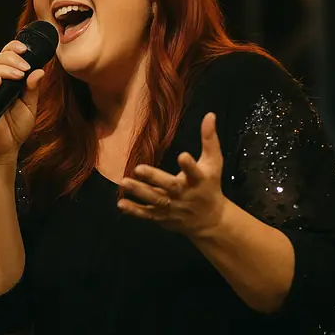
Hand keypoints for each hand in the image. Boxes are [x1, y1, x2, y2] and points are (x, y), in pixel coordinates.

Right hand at [0, 40, 44, 161]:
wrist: (6, 146)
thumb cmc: (16, 126)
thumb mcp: (30, 105)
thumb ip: (33, 88)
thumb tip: (40, 70)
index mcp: (9, 78)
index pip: (7, 55)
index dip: (14, 47)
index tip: (25, 50)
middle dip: (12, 58)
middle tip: (24, 68)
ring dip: (4, 69)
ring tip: (18, 76)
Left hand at [118, 112, 229, 236]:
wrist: (210, 220)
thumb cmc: (209, 186)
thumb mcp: (213, 163)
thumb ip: (209, 140)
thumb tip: (210, 114)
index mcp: (198, 180)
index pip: (195, 172)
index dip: (189, 165)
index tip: (183, 156)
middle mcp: (185, 194)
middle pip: (170, 186)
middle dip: (155, 179)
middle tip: (138, 168)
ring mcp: (173, 207)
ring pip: (155, 200)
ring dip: (139, 192)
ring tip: (123, 182)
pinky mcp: (163, 217)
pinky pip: (148, 215)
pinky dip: (135, 211)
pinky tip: (121, 204)